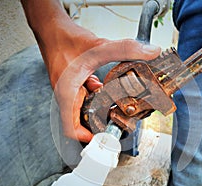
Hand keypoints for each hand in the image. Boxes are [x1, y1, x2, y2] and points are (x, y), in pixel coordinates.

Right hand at [21, 0, 160, 142]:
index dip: (88, 139)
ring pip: (84, 111)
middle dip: (99, 124)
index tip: (104, 140)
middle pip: (81, 123)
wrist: (51, 30)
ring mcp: (68, 93)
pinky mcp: (72, 87)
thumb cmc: (65, 39)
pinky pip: (84, 99)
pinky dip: (96, 97)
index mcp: (67, 94)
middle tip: (116, 121)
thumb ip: (125, 50)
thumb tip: (149, 53)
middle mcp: (65, 97)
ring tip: (113, 104)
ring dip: (99, 109)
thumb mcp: (98, 47)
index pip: (72, 129)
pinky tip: (103, 86)